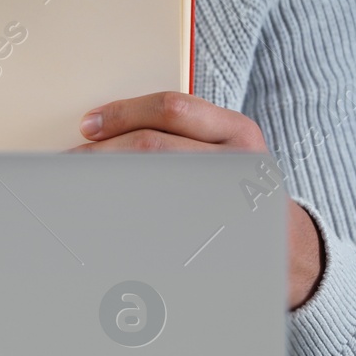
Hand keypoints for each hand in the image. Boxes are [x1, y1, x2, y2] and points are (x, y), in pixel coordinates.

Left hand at [74, 92, 323, 307]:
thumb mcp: (229, 151)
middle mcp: (238, 162)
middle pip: (153, 147)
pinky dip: (124, 221)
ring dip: (107, 184)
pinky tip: (101, 221)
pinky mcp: (216, 238)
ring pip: (151, 186)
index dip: (122, 113)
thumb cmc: (240, 190)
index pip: (171, 109)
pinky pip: (160, 226)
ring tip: (76, 187)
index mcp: (238, 131)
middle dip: (103, 152)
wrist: (287, 247)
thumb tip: (106, 132)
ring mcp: (228, 200)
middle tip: (69, 160)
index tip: (88, 125)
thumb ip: (183, 135)